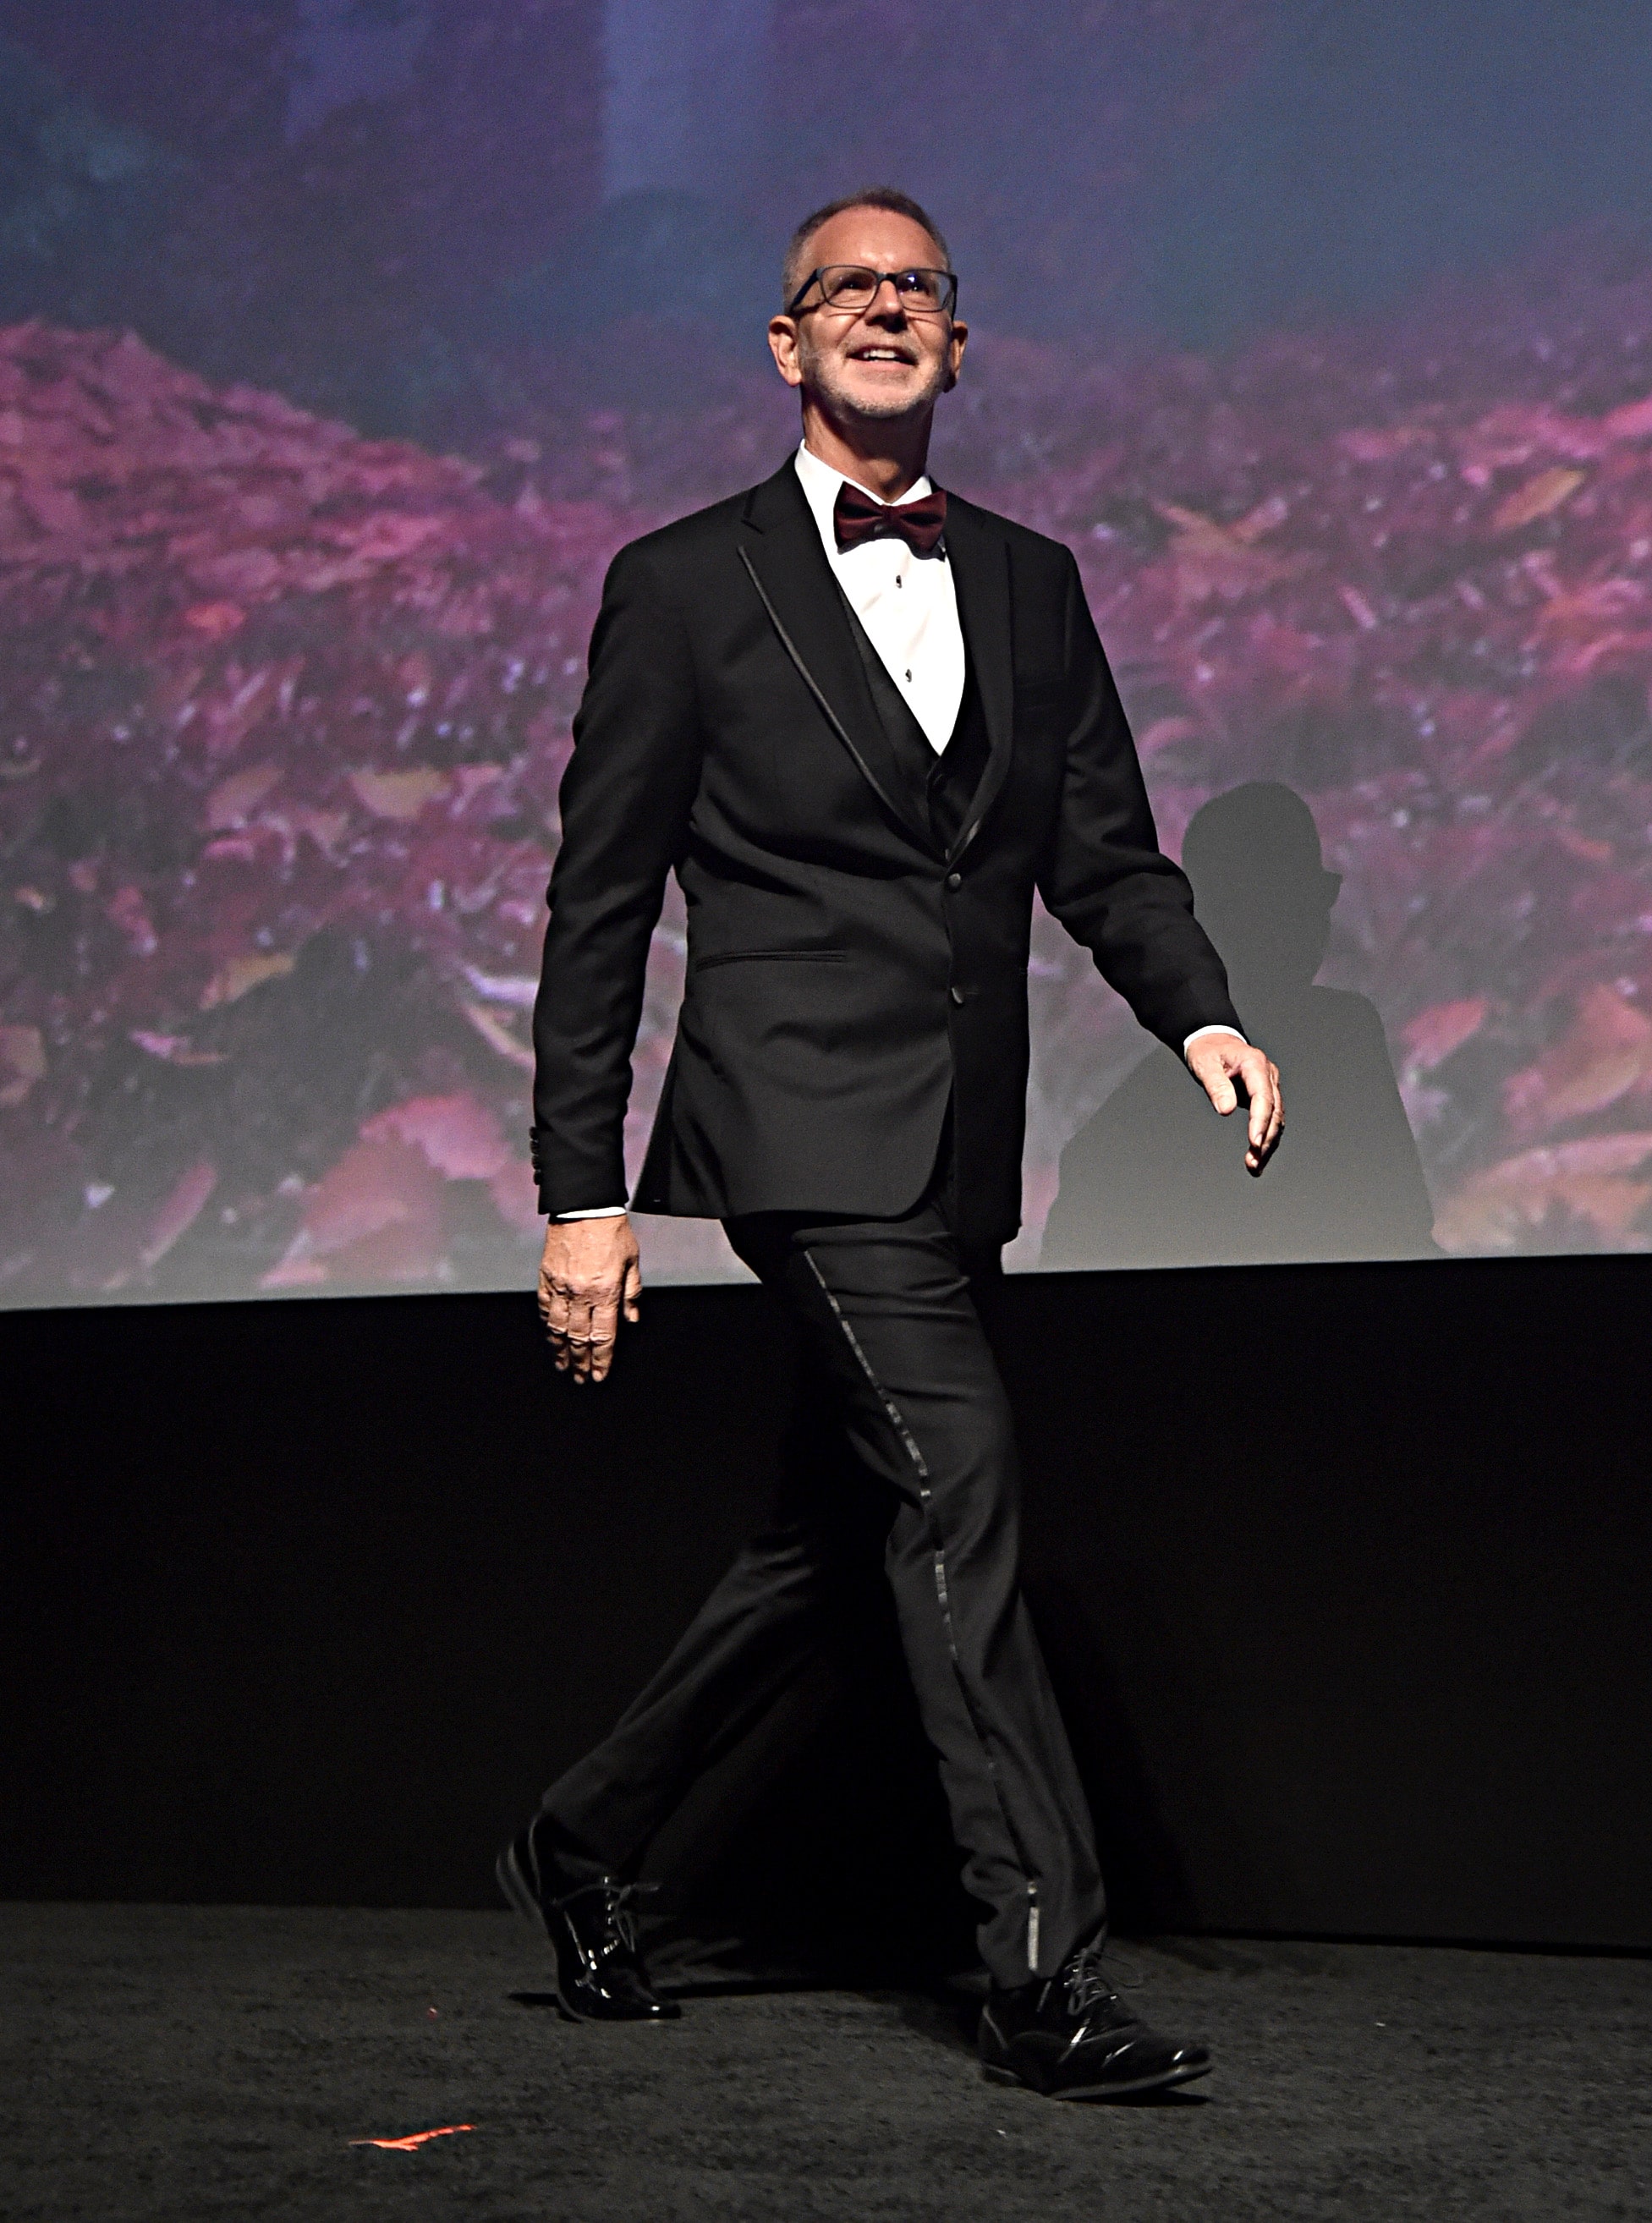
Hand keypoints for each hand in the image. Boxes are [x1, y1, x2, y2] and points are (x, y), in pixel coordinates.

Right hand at [537, 1215, 641, 1383]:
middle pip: (579, 1338)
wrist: (584, 1207)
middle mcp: (582, 1294)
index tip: (598, 1375)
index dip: (601, 1359)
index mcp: (606, 1292)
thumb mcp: (632, 1262)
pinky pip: (544, 1308)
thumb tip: (633, 1319)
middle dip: (580, 1361)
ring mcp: (561, 1287)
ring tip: (563, 1365)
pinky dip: (547, 1325)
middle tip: (579, 1378)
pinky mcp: (546, 1277)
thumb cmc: (612, 1232)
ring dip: (560, 1350)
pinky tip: (550, 1336)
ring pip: (558, 1327)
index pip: (604, 1336)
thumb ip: (632, 1293)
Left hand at [1187, 1031, 1282, 1175]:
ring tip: (1254, 1167)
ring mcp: (1270, 1086)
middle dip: (1266, 1139)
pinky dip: (1265, 1138)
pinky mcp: (1266, 1097)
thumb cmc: (1208, 1051)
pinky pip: (1271, 1120)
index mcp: (1255, 1064)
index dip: (1260, 1121)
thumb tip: (1227, 1110)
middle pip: (1275, 1112)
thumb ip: (1216, 1086)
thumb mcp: (1205, 1064)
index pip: (1263, 1096)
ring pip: (1276, 1119)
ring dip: (1268, 1144)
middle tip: (1253, 1163)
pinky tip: (1257, 1157)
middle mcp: (1268, 1075)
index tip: (1254, 1142)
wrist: (1214, 1041)